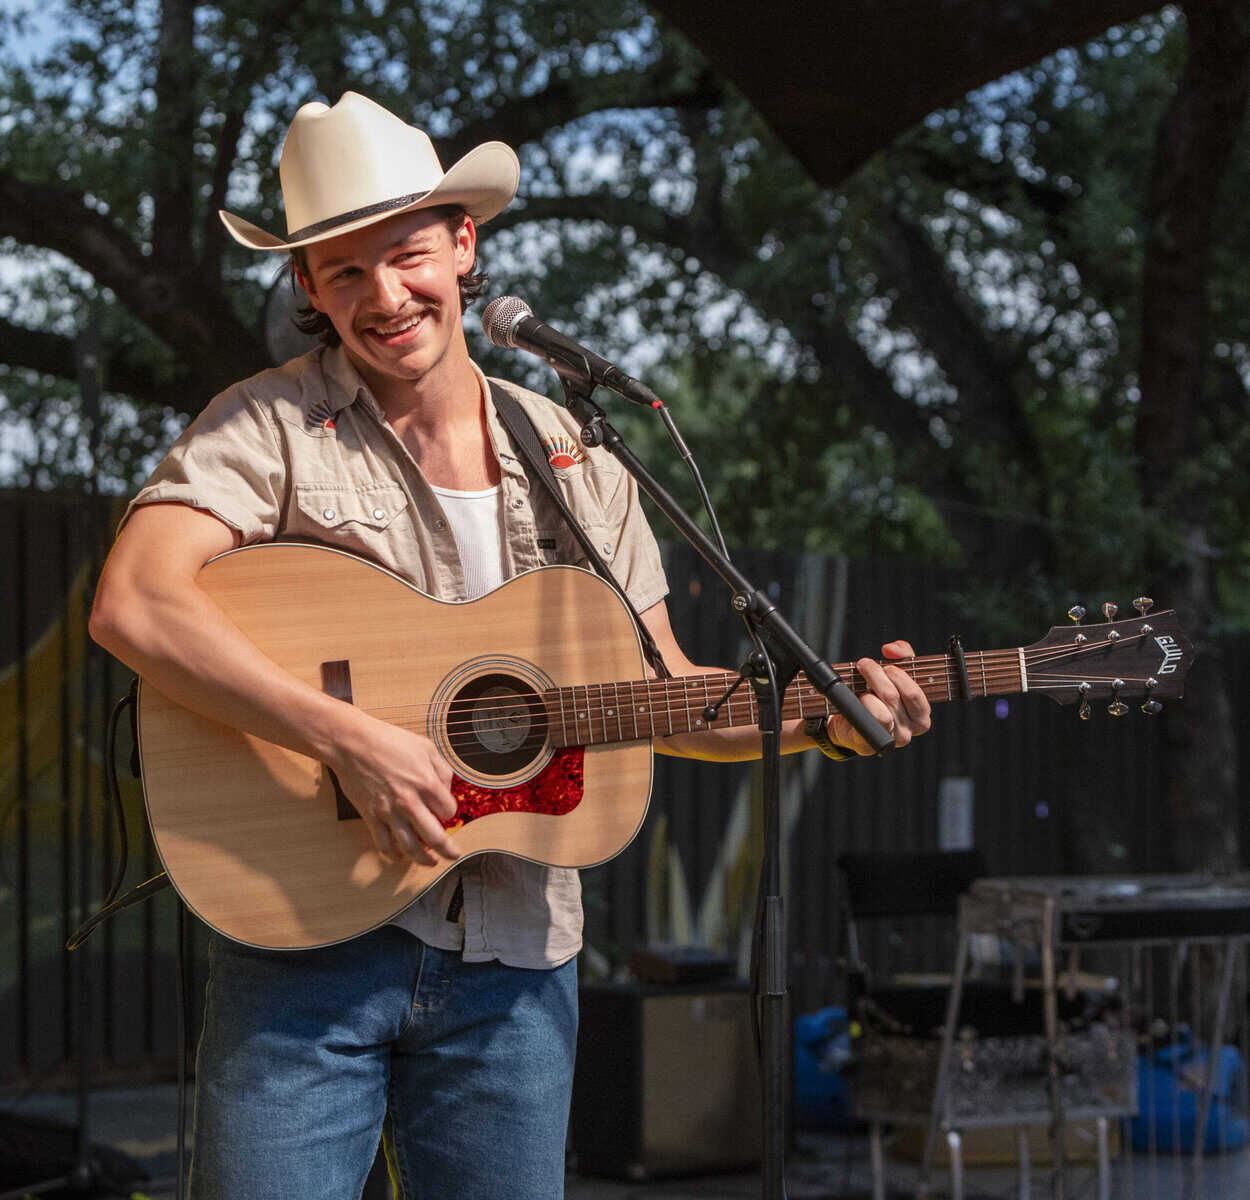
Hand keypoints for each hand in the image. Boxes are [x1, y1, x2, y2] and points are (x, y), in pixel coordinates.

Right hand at [328, 715, 461, 863]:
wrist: (352, 744)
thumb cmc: (388, 741)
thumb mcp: (426, 747)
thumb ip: (442, 770)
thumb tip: (447, 790)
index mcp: (426, 783)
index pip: (448, 811)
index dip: (450, 813)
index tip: (446, 812)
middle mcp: (409, 802)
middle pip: (435, 837)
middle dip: (448, 850)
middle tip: (454, 854)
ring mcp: (389, 813)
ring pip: (410, 848)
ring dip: (423, 859)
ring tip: (431, 862)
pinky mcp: (371, 817)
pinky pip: (384, 845)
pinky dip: (394, 855)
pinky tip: (401, 856)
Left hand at [828, 640, 930, 755]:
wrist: (846, 718)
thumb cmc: (874, 694)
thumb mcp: (894, 671)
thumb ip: (902, 653)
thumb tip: (891, 649)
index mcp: (921, 715)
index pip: (915, 693)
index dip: (899, 675)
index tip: (886, 666)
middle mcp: (909, 731)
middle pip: (894, 697)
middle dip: (876, 676)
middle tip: (865, 666)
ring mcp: (889, 740)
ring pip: (882, 711)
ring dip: (867, 691)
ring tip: (860, 684)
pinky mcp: (869, 745)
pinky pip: (870, 723)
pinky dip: (862, 706)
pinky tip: (858, 700)